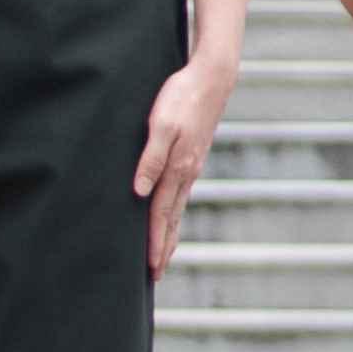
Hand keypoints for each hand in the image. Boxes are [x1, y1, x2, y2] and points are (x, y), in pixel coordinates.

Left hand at [134, 48, 237, 278]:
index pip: (161, 214)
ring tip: (164, 252)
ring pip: (178, 207)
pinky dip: (175, 211)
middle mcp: (187, 173)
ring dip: (170, 232)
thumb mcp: (160, 126)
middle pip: (172, 218)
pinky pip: (182, 193)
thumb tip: (139, 193)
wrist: (212, 77)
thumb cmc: (182, 97)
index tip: (150, 267)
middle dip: (164, 246)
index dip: (153, 241)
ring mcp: (193, 165)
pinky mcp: (194, 156)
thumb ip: (150, 159)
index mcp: (178, 168)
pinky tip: (172, 213)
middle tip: (157, 274)